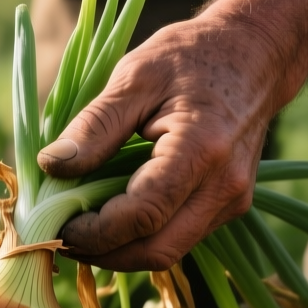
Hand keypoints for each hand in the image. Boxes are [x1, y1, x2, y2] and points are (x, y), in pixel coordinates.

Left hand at [38, 14, 282, 270]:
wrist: (256, 54)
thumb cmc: (191, 57)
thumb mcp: (135, 76)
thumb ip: (95, 125)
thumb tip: (51, 167)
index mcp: (201, 149)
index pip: (141, 215)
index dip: (92, 231)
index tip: (52, 222)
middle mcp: (224, 186)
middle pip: (156, 251)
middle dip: (102, 253)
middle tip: (57, 235)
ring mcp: (233, 201)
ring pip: (168, 253)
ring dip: (119, 251)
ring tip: (77, 228)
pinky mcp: (230, 206)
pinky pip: (179, 237)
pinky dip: (140, 237)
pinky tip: (109, 218)